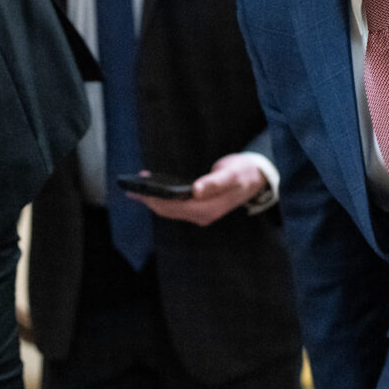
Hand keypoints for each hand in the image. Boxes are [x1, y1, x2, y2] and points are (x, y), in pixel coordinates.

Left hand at [129, 153, 265, 226]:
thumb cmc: (243, 173)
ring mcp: (200, 213)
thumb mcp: (230, 175)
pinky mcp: (200, 208)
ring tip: (139, 187)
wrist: (256, 177)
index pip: (172, 207)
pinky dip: (164, 199)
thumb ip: (214, 183)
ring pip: (171, 210)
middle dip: (149, 200)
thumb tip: (196, 190)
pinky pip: (176, 206)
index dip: (154, 199)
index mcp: (206, 209)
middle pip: (168, 211)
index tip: (139, 190)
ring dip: (154, 199)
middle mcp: (202, 215)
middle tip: (132, 187)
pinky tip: (156, 189)